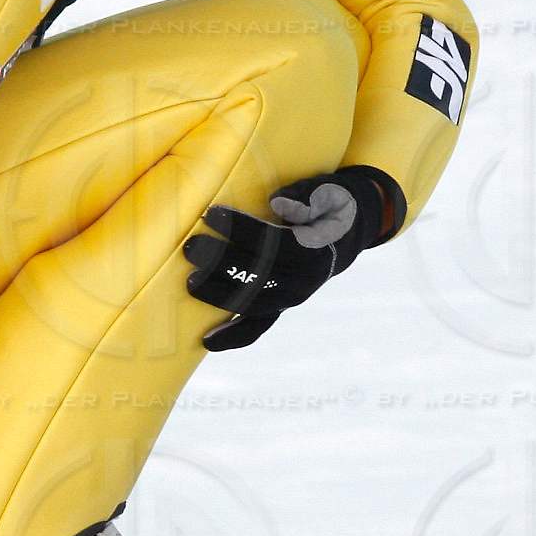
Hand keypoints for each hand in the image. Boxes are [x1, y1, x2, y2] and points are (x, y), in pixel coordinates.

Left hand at [182, 165, 403, 350]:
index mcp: (313, 250)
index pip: (272, 241)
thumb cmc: (326, 206)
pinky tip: (208, 342)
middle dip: (220, 262)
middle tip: (190, 247)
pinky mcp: (280, 307)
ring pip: (252, 303)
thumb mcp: (325, 193)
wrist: (345, 233)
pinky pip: (257, 327)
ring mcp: (290, 298)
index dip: (241, 229)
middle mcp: (303, 280)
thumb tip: (276, 202)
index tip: (210, 214)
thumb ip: (303, 196)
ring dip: (219, 296)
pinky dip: (234, 336)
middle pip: (256, 274)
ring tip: (190, 284)